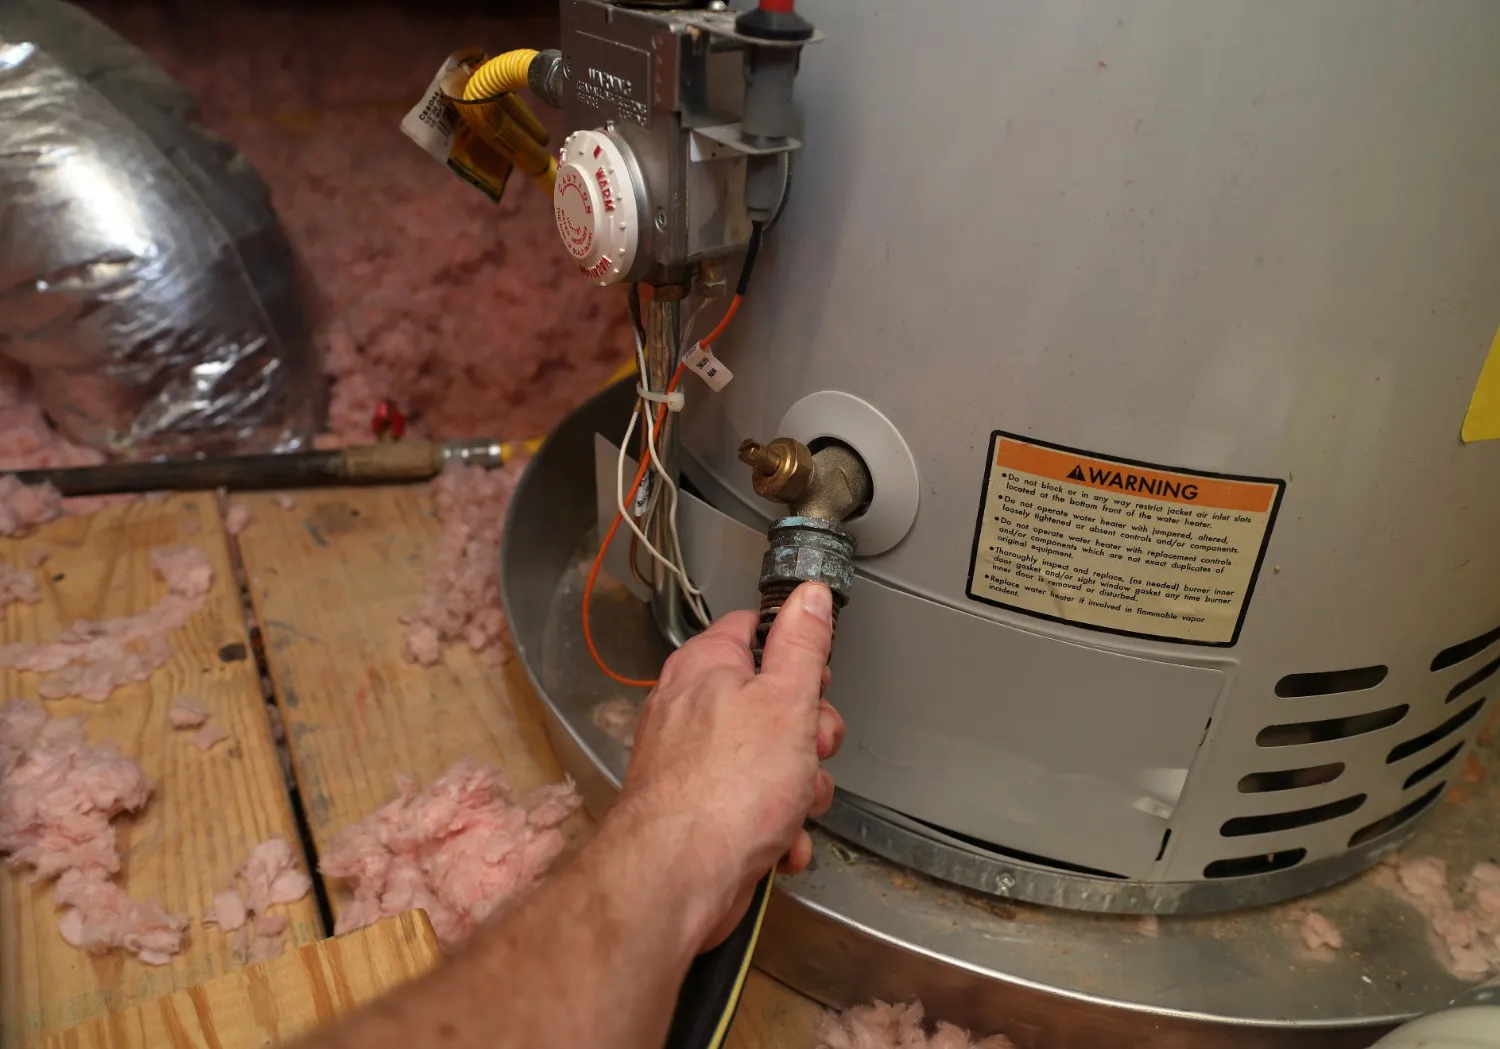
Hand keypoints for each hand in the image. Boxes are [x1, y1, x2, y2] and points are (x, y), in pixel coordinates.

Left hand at [616, 582, 845, 951]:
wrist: (678, 877)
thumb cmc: (727, 787)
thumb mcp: (786, 700)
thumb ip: (802, 644)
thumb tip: (809, 595)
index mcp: (706, 667)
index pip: (754, 630)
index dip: (796, 654)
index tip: (817, 681)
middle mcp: (690, 709)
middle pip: (770, 703)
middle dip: (808, 737)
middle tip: (813, 751)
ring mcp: (691, 763)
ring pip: (768, 762)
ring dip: (798, 791)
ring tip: (793, 808)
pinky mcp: (696, 812)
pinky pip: (750, 808)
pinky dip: (774, 829)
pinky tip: (780, 844)